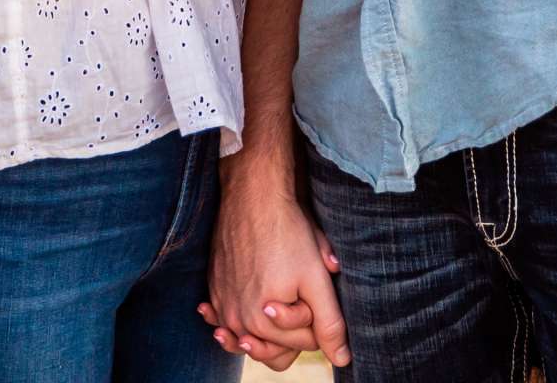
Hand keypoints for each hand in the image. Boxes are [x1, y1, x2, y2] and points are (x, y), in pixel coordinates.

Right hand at [197, 173, 348, 370]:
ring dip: (266, 330)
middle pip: (275, 348)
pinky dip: (237, 319)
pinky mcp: (214, 290)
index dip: (317, 321)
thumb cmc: (287, 233)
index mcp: (264, 323)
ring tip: (274, 306)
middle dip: (293, 330)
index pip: (304, 344)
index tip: (314, 291)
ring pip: (251, 339)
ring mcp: (222, 306)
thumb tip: (342, 359)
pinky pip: (227, 320)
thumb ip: (329, 323)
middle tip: (298, 297)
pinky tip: (247, 304)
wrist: (252, 196)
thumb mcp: (316, 278)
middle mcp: (237, 322)